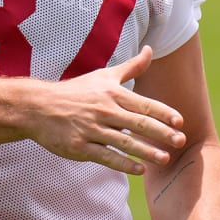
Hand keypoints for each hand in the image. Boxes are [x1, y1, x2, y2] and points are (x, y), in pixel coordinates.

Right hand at [25, 46, 186, 173]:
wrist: (38, 107)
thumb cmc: (76, 91)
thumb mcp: (104, 76)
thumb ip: (131, 67)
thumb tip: (150, 49)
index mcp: (112, 94)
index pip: (143, 104)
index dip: (163, 112)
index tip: (180, 121)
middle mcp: (105, 111)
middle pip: (138, 123)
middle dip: (161, 133)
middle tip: (181, 141)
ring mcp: (92, 129)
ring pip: (125, 142)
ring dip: (146, 151)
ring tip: (165, 159)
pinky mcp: (80, 147)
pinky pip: (106, 157)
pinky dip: (123, 164)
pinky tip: (139, 170)